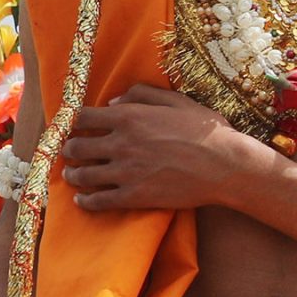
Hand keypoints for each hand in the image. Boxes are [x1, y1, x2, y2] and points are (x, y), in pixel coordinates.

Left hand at [61, 85, 266, 212]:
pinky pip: (98, 201)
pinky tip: (82, 200)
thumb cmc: (206, 131)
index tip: (71, 125)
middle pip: (76, 146)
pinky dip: (85, 201)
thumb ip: (142, 94)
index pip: (82, 117)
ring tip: (73, 174)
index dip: (72, 121)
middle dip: (69, 148)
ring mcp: (125, 172)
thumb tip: (112, 101)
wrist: (226, 166)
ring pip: (82, 174)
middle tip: (69, 151)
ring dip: (73, 174)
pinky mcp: (134, 196)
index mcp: (129, 117)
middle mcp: (121, 143)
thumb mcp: (177, 100)